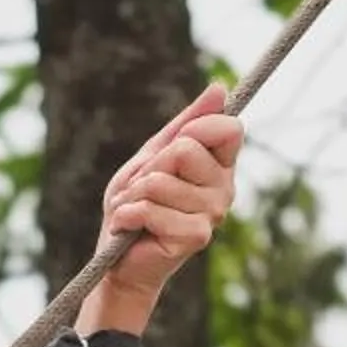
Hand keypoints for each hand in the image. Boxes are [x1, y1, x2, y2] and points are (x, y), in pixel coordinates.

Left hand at [80, 81, 242, 335]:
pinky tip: (129, 228)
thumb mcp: (154, 156)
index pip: (228, 128)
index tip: (173, 148)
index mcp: (219, 166)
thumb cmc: (136, 204)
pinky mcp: (196, 237)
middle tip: (143, 189)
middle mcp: (224, 189)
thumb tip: (220, 88)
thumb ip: (185, 124)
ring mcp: (213, 214)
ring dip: (133, 195)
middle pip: (186, 150)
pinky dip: (127, 215)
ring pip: (161, 181)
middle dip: (151, 167)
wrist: (118, 258)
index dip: (195, 129)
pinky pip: (151, 209)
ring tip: (133, 211)